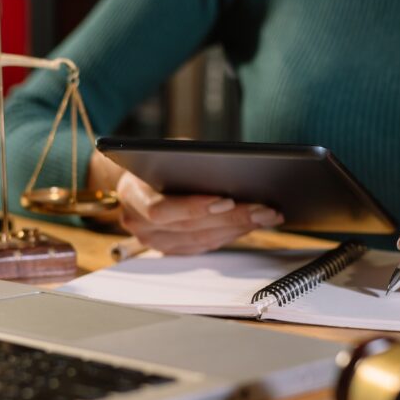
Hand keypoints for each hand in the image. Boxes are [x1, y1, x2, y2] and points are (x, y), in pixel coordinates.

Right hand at [115, 171, 282, 254]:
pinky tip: (251, 224)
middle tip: (263, 209)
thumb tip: (229, 168)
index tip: (227, 199)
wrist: (136, 180)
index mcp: (132, 195)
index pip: (161, 210)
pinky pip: (204, 246)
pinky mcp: (171, 248)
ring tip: (266, 216)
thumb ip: (190, 160)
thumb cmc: (156, 160)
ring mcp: (154, 240)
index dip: (194, 208)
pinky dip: (230, 235)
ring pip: (201, 240)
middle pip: (189, 227)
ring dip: (237, 228)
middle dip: (230, 218)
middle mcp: (139, 224)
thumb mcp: (170, 150)